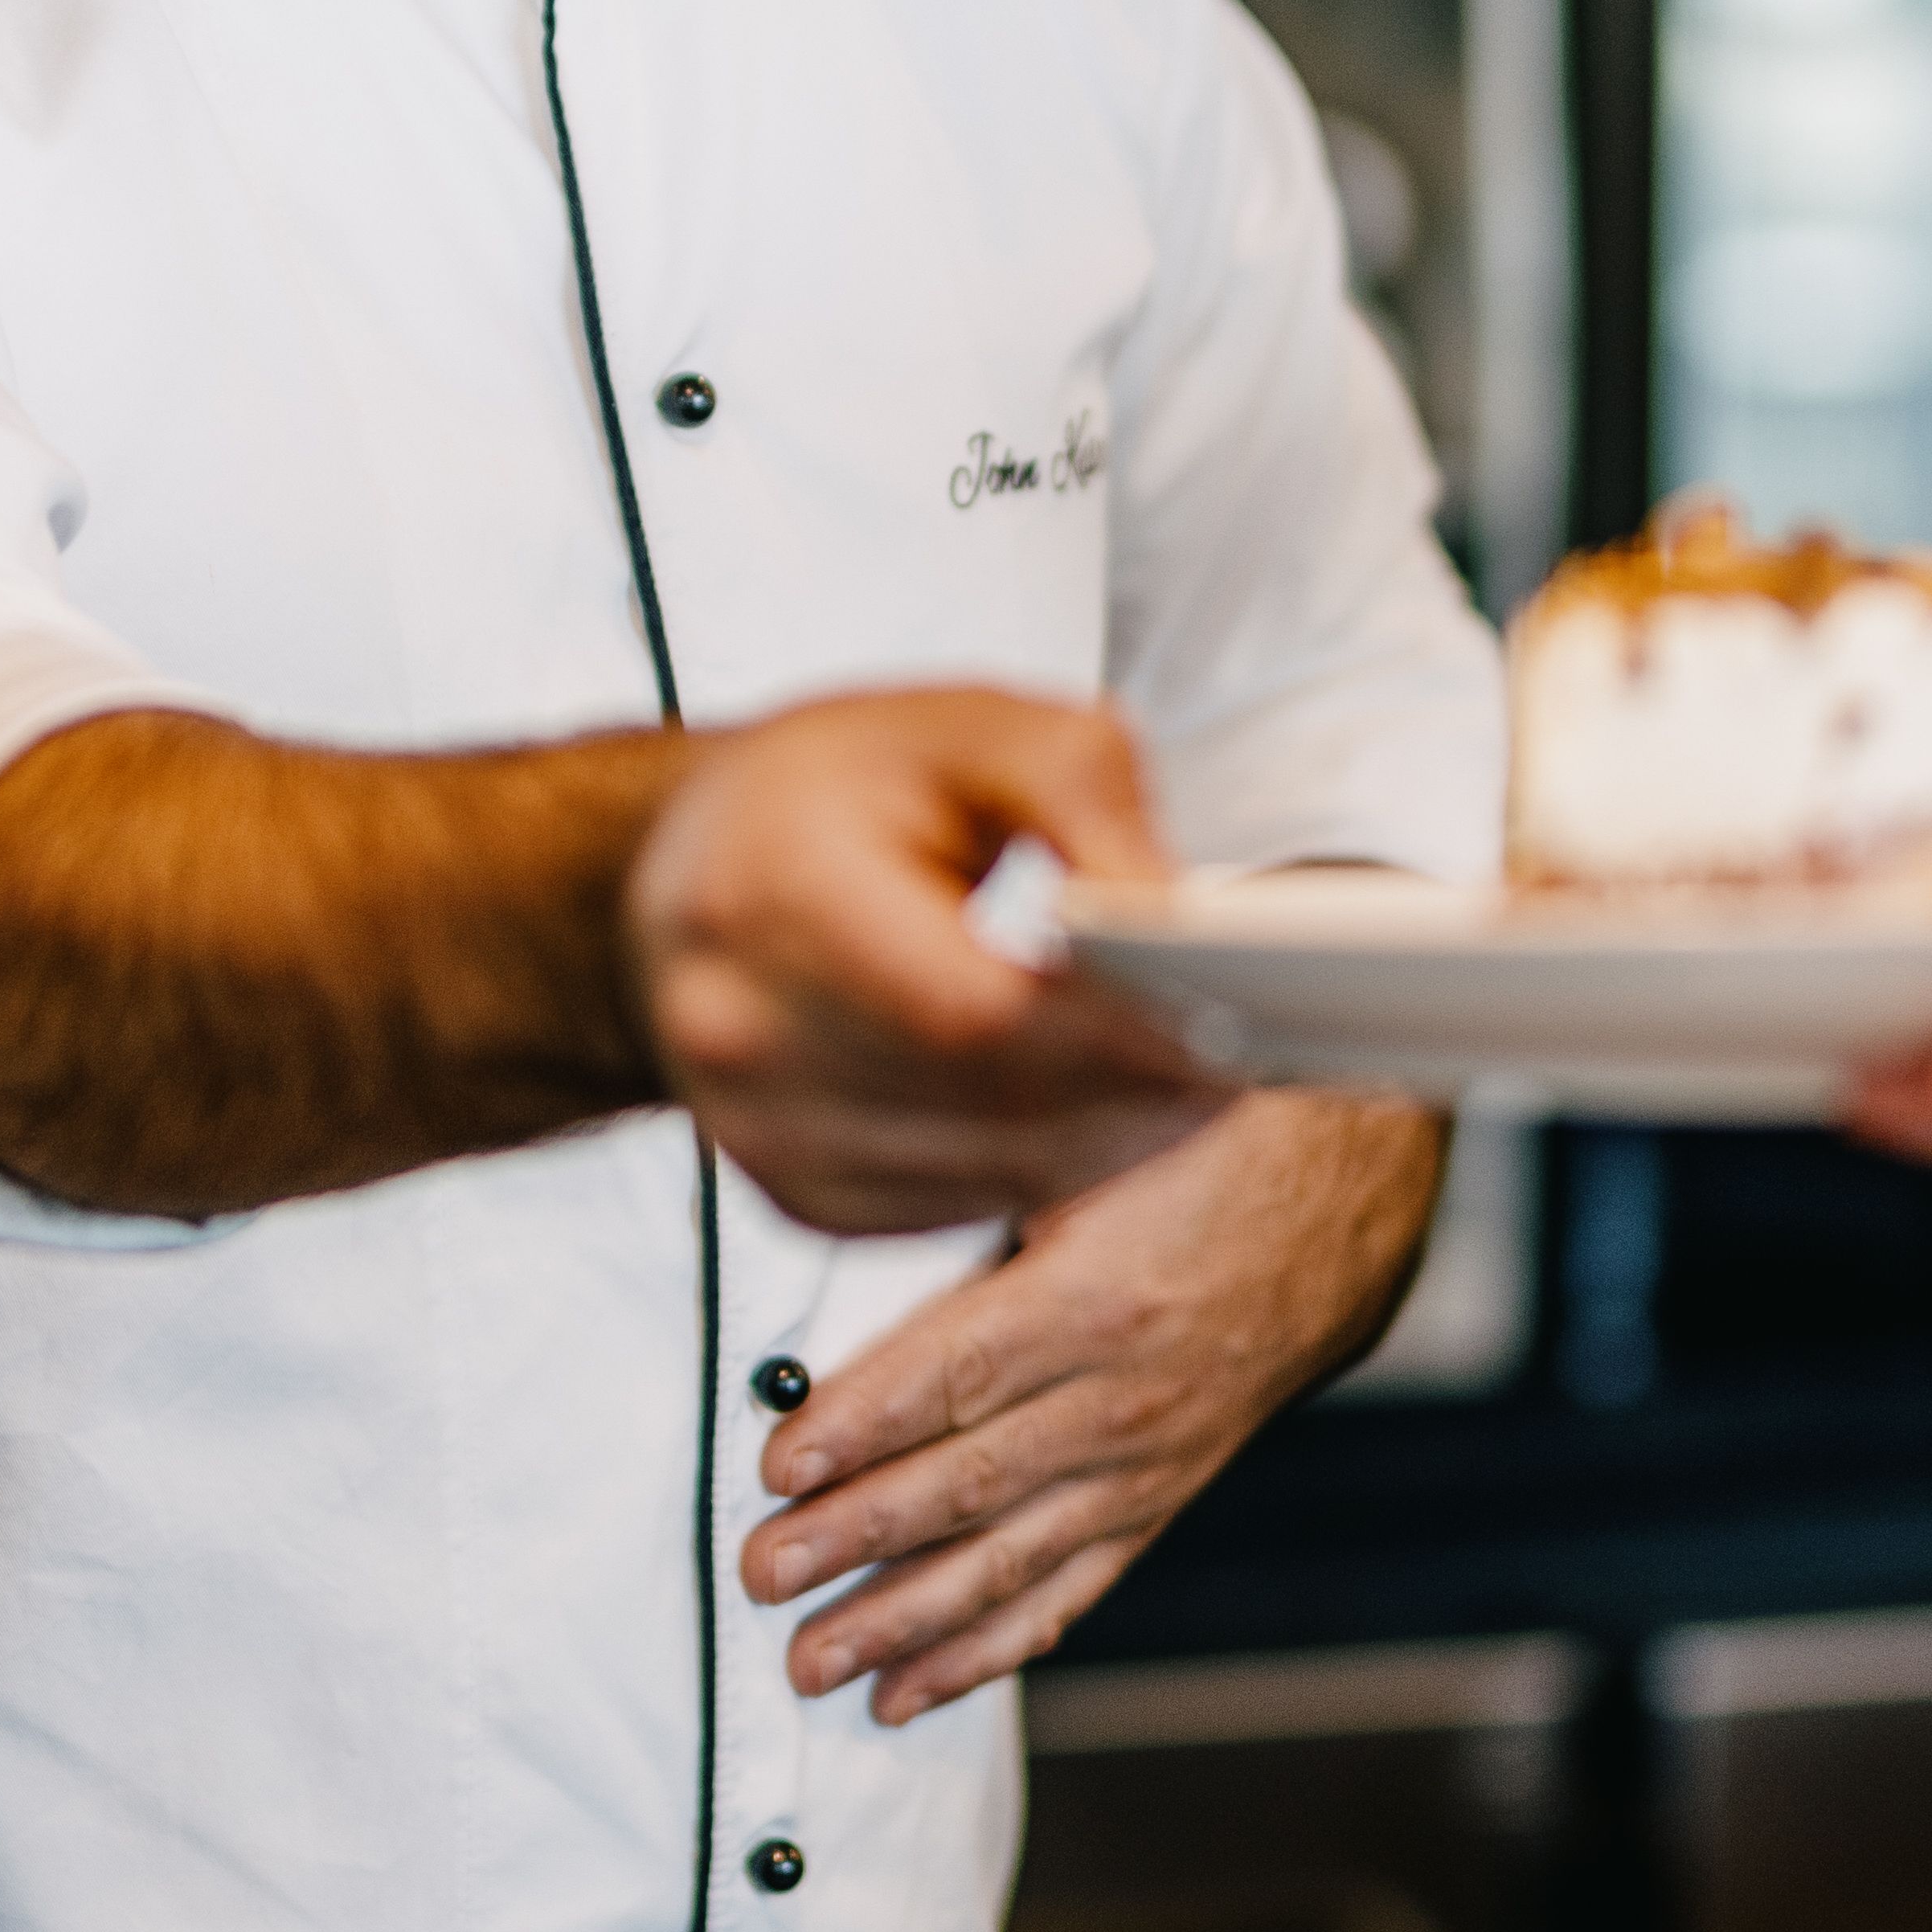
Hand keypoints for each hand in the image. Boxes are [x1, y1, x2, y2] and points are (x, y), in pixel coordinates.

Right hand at [628, 686, 1227, 1239]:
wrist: (677, 877)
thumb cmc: (830, 789)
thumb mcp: (961, 724)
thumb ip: (1082, 788)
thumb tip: (1176, 910)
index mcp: (771, 892)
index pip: (967, 1008)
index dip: (1111, 1033)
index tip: (1230, 1021)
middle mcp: (743, 1030)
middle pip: (988, 1105)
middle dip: (1139, 1092)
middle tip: (1254, 1054)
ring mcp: (756, 1129)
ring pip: (986, 1175)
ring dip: (1112, 1139)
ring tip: (1199, 1079)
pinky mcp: (793, 1191)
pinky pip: (958, 1208)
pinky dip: (1050, 1166)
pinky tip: (1107, 1111)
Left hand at [743, 1088, 1445, 1720]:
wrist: (1336, 1204)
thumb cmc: (1197, 1145)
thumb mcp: (1092, 1132)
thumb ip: (987, 1166)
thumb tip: (862, 1160)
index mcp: (1094, 1297)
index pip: (958, 1373)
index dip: (864, 1423)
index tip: (778, 1465)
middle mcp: (1119, 1399)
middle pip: (969, 1481)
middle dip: (856, 1538)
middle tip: (763, 1577)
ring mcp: (1141, 1465)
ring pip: (1010, 1559)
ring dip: (906, 1619)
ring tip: (813, 1663)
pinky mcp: (1154, 1502)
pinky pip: (1065, 1591)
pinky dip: (987, 1647)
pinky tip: (912, 1689)